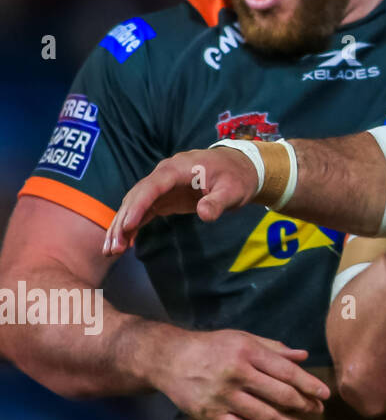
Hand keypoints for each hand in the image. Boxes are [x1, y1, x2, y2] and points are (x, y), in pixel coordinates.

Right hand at [104, 146, 261, 255]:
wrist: (240, 169)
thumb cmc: (237, 177)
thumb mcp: (233, 191)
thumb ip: (218, 202)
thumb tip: (204, 214)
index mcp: (178, 168)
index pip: (153, 186)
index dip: (139, 205)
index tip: (128, 225)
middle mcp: (164, 175)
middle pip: (137, 197)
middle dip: (123, 221)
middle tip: (112, 248)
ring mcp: (161, 186)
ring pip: (134, 205)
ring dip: (122, 227)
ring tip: (111, 251)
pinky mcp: (163, 197)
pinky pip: (142, 211)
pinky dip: (132, 226)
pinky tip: (123, 244)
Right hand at [154, 328, 329, 419]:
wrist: (170, 359)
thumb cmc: (212, 346)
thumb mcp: (244, 338)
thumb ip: (274, 348)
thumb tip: (303, 356)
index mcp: (248, 352)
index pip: (286, 371)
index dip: (308, 384)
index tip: (325, 393)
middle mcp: (237, 374)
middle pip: (279, 394)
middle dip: (303, 404)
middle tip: (318, 409)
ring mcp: (224, 397)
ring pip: (264, 415)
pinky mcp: (211, 416)